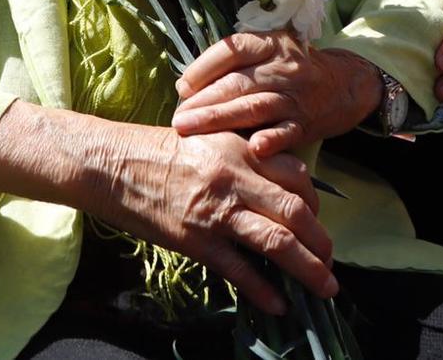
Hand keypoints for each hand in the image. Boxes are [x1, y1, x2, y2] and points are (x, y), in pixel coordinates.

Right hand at [92, 125, 334, 312]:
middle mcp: (236, 179)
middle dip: (322, 242)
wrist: (112, 163)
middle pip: (297, 213)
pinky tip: (279, 304)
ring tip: (324, 287)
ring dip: (308, 269)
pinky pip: (240, 271)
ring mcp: (217, 212)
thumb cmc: (155, 149)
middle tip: (330, 262)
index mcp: (241, 150)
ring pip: (278, 243)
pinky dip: (264, 291)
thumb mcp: (209, 138)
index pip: (298, 178)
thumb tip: (277, 184)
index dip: (316, 204)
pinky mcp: (196, 241)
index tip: (317, 221)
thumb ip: (244, 157)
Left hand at [173, 34, 381, 158]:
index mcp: (270, 42)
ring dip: (221, 120)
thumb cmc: (290, 70)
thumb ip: (231, 64)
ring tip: (192, 131)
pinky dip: (273, 139)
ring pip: (255, 107)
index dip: (203, 68)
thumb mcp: (267, 52)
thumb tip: (184, 86)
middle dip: (204, 101)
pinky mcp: (307, 121)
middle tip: (178, 119)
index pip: (232, 50)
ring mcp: (296, 94)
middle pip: (238, 82)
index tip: (181, 89)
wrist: (343, 85)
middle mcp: (283, 65)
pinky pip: (288, 131)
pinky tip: (254, 148)